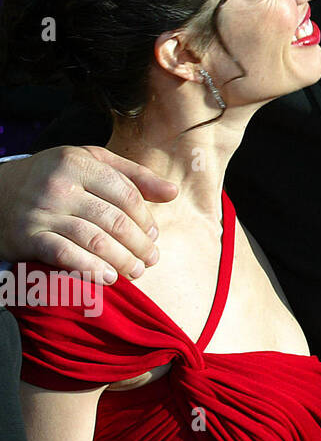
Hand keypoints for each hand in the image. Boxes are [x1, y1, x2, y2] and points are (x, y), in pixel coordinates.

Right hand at [0, 146, 177, 281]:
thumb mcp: (92, 163)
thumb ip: (133, 175)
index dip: (146, 219)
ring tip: (136, 271)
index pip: (127, 195)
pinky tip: (107, 277)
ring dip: (122, 260)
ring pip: (94, 240)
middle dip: (139, 245)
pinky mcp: (27, 238)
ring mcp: (41, 212)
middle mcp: (59, 186)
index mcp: (79, 163)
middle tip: (151, 259)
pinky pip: (65, 256)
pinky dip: (90, 269)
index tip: (154, 235)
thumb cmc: (54, 176)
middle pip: (114, 221)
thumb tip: (172, 192)